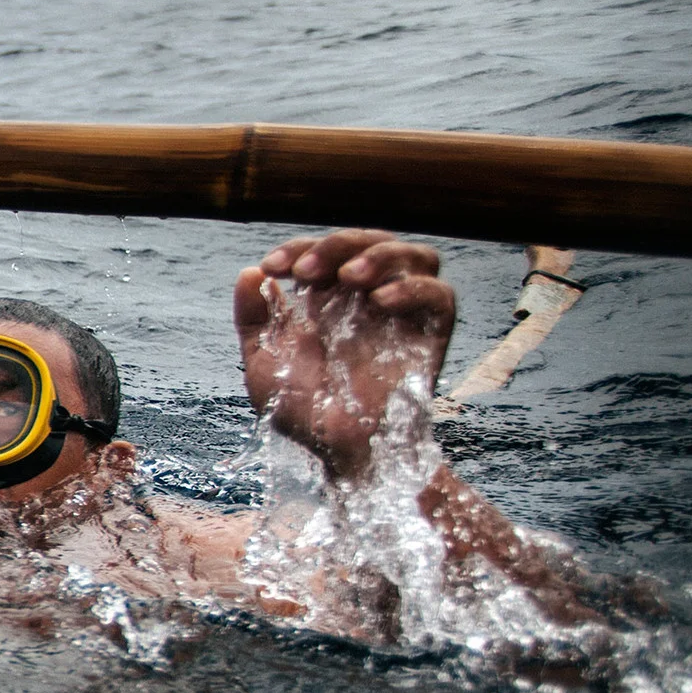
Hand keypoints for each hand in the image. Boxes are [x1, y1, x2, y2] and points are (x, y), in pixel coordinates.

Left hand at [233, 228, 454, 476]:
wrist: (335, 450)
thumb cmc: (300, 412)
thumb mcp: (264, 363)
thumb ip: (254, 319)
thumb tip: (250, 273)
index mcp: (333, 299)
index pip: (328, 251)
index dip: (300, 247)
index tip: (273, 267)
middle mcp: (371, 301)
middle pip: (374, 242)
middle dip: (338, 245)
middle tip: (307, 272)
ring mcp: (404, 317)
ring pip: (418, 256)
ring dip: (381, 255)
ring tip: (350, 277)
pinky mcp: (432, 337)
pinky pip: (442, 295)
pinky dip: (414, 288)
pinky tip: (380, 301)